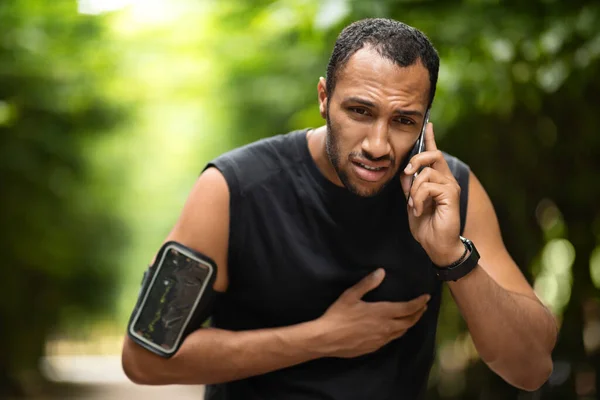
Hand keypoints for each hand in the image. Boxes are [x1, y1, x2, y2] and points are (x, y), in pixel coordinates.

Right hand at [315, 269, 429, 357]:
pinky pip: (392, 339)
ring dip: (410, 323)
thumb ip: (367, 283)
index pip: (407, 308)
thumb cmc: (338, 315)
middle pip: (409, 321)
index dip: (419, 303)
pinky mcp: (375, 347)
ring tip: (413, 317)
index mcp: (382, 312)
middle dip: (419, 313)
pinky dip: (399, 332)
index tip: (427, 297)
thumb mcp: (350, 295)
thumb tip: (381, 272)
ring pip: (402, 332)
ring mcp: (381, 339)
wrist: (327, 339)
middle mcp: (386, 327)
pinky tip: (395, 329)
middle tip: (424, 307)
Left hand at [400, 122, 464, 266]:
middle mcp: (447, 179)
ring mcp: (450, 186)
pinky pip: (428, 186)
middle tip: (407, 173)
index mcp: (438, 179)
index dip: (431, 139)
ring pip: (425, 173)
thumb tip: (405, 171)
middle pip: (432, 155)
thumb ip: (409, 184)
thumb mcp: (412, 201)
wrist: (436, 245)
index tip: (428, 124)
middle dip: (416, 160)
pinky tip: (420, 210)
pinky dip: (418, 199)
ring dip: (414, 191)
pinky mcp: (450, 195)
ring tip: (415, 205)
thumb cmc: (426, 224)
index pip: (435, 154)